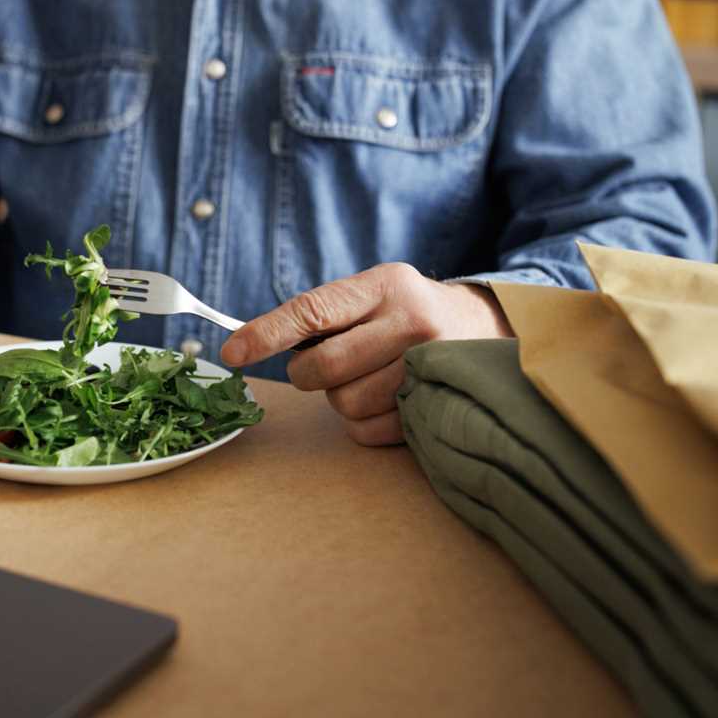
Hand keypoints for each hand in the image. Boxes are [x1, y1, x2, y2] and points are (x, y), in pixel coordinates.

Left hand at [221, 263, 513, 445]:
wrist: (485, 329)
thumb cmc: (408, 313)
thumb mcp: (374, 293)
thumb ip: (323, 313)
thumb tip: (248, 342)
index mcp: (386, 285)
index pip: (314, 310)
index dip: (266, 333)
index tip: (232, 352)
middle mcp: (412, 321)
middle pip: (325, 367)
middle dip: (307, 375)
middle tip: (317, 369)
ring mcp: (428, 367)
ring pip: (345, 404)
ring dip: (340, 399)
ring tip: (364, 379)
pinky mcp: (435, 408)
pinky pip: (368, 432)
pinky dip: (362, 424)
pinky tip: (382, 401)